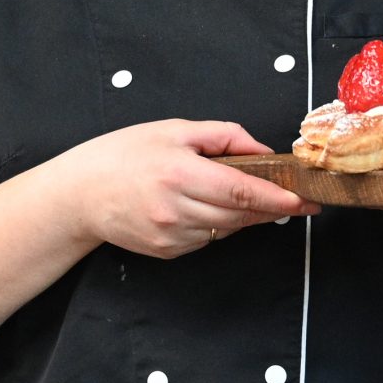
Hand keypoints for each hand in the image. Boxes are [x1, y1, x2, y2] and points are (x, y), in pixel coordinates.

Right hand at [58, 120, 313, 258]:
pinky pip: (207, 239)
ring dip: (241, 215)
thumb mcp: (173, 130)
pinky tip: (198, 206)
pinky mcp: (168, 251)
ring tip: (233, 194)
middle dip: (271, 208)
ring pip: (227, 229)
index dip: (279, 199)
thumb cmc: (121, 156)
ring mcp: (172, 236)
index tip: (304, 200)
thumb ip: (223, 136)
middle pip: (242, 215)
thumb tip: (261, 150)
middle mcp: (177, 209)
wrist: (78, 195)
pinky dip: (215, 224)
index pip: (243, 192)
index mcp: (180, 174)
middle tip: (291, 198)